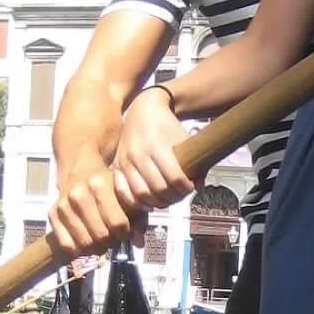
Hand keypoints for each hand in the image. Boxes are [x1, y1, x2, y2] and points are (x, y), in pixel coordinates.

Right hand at [49, 144, 133, 254]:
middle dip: (111, 241)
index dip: (125, 233)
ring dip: (97, 247)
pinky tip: (88, 242)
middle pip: (101, 235)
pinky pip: (67, 244)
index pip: (118, 223)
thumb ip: (137, 217)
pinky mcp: (53, 214)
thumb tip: (138, 243)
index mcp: (99, 185)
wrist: (80, 169)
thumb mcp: (126, 194)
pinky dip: (79, 249)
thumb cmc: (107, 184)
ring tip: (102, 240)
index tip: (125, 232)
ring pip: (85, 243)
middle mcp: (78, 194)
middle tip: (114, 237)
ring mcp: (63, 205)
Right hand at [113, 87, 192, 211]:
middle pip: (159, 189)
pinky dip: (136, 203)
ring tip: (167, 200)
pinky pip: (122, 192)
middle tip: (180, 195)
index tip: (190, 187)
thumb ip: (193, 162)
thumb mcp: (183, 139)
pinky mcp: (116, 166)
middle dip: (174, 197)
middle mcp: (138, 154)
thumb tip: (198, 187)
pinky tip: (148, 203)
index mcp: (157, 146)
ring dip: (158, 203)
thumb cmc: (166, 125)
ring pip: (141, 194)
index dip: (186, 188)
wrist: (143, 110)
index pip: (174, 178)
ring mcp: (125, 161)